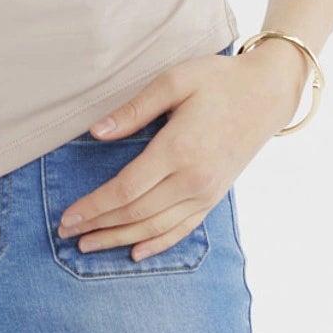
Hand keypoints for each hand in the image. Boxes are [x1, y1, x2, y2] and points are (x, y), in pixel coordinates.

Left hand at [54, 42, 305, 260]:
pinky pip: (183, 228)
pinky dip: (158, 243)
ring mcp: (206, 191)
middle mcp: (193, 178)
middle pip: (136, 213)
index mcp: (178, 148)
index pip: (125, 189)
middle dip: (98, 225)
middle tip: (66, 232)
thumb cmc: (218, 80)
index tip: (67, 216)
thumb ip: (134, 109)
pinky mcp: (215, 196)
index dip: (93, 207)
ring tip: (89, 246)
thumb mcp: (174, 81)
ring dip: (120, 239)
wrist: (266, 93)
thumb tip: (96, 132)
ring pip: (156, 226)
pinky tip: (136, 252)